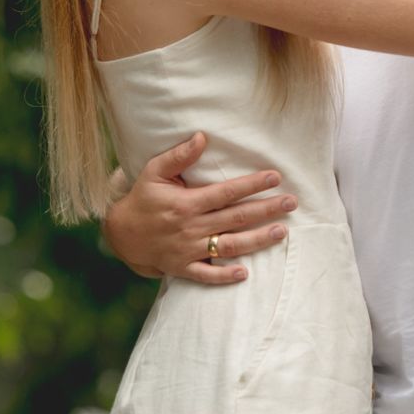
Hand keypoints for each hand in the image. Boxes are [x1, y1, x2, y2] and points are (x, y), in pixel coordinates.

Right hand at [101, 132, 295, 284]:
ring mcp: (188, 250)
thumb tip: (202, 137)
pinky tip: (245, 273)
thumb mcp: (154, 172)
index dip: (251, 184)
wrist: (121, 234)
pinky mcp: (183, 268)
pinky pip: (206, 275)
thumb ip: (178, 156)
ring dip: (257, 240)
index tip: (275, 177)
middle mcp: (191, 227)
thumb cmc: (143, 198)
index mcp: (186, 203)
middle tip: (291, 202)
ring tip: (282, 232)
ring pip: (229, 246)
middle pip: (236, 218)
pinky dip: (224, 276)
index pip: (226, 192)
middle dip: (266, 209)